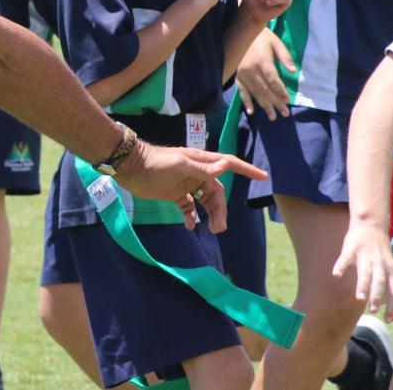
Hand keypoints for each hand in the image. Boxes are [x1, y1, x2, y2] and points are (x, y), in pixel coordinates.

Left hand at [116, 142, 266, 233]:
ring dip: (211, 215)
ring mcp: (186, 184)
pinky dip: (192, 217)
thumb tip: (224, 166)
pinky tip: (190, 226)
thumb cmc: (154, 162)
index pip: (228, 164)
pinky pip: (190, 207)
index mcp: (200, 161)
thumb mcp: (179, 164)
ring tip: (213, 230)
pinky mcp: (175, 194)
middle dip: (221, 209)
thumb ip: (201, 168)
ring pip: (206, 201)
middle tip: (220, 228)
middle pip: (217, 192)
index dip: (247, 170)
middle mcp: (196, 172)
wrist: (129, 167)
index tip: (263, 176)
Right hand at [235, 28, 294, 120]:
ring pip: (255, 93)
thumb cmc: (262, 36)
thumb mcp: (276, 43)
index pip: (273, 81)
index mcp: (263, 62)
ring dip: (264, 106)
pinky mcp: (237, 76)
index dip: (281, 92)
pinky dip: (246, 101)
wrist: (242, 29)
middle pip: (265, 90)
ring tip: (272, 116)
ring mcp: (243, 74)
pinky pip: (241, 90)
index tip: (288, 101)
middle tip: (284, 114)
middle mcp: (252, 70)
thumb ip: (285, 57)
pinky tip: (251, 111)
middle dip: (275, 103)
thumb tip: (294, 72)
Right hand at [332, 220, 392, 316]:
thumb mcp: (389, 264)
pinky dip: (341, 266)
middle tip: (372, 310)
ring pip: (365, 272)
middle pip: (381, 281)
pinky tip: (336, 275)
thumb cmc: (379, 249)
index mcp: (390, 268)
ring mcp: (365, 255)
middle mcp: (380, 263)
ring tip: (359, 298)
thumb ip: (388, 281)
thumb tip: (387, 303)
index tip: (387, 320)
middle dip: (377, 296)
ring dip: (363, 285)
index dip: (392, 305)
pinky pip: (346, 258)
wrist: (370, 224)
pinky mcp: (351, 248)